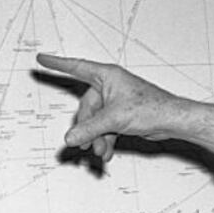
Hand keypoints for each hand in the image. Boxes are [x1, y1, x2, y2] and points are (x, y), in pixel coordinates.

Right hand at [35, 54, 213, 162]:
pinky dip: (105, 139)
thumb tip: (71, 138)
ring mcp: (116, 101)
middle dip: (86, 128)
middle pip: (86, 107)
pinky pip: (105, 127)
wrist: (171, 121)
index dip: (57, 64)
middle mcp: (110, 86)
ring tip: (100, 153)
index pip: (76, 67)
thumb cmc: (150, 108)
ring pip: (96, 120)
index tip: (42, 59)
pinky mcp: (122, 115)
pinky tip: (107, 153)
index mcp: (107, 76)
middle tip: (84, 145)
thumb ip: (89, 129)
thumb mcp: (114, 119)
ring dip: (96, 138)